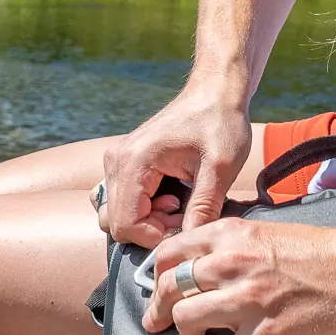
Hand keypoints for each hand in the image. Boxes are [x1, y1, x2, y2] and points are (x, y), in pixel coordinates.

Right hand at [95, 85, 251, 247]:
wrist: (214, 93)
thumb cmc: (219, 123)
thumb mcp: (220, 168)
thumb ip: (204, 207)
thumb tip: (189, 240)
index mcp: (134, 162)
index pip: (125, 223)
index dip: (153, 236)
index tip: (184, 224)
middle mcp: (116, 161)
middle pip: (115, 221)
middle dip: (150, 228)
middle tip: (185, 212)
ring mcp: (117, 160)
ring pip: (115, 212)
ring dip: (145, 219)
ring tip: (178, 203)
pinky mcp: (125, 161)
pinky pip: (121, 198)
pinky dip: (142, 207)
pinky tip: (170, 196)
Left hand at [139, 215, 335, 334]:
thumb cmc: (320, 250)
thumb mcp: (265, 233)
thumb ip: (231, 245)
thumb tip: (202, 263)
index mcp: (231, 237)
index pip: (171, 253)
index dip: (156, 274)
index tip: (157, 288)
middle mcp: (233, 265)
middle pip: (172, 288)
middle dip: (159, 309)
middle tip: (157, 323)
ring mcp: (249, 301)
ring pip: (189, 319)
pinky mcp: (267, 334)